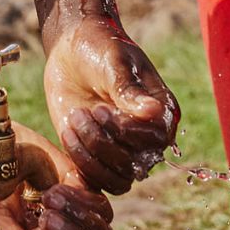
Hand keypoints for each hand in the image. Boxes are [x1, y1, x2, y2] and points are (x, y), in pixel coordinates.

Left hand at [42, 8, 181, 191]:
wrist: (71, 51)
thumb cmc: (99, 49)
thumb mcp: (113, 62)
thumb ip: (128, 89)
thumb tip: (153, 111)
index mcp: (162, 112)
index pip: (156, 139)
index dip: (129, 132)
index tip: (102, 109)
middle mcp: (147, 138)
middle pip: (136, 164)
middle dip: (104, 141)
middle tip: (84, 112)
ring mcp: (123, 150)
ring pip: (118, 180)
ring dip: (92, 155)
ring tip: (75, 119)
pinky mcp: (98, 158)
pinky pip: (96, 180)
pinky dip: (80, 162)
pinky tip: (67, 131)